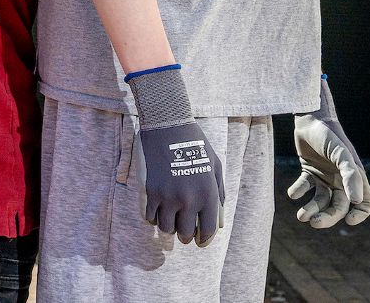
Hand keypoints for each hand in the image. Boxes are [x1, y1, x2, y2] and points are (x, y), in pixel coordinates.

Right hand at [128, 66, 223, 245]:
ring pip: (166, 228)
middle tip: (184, 232)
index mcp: (207, 194)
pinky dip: (154, 218)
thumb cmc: (196, 145)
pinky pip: (150, 217)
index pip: (207, 230)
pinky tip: (158, 212)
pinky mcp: (152, 191)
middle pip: (185, 233)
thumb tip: (218, 217)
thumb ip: (219, 193)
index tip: (201, 241)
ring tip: (171, 220)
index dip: (204, 239)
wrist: (169, 128)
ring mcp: (168, 196)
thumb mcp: (216, 166)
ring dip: (169, 227)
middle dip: (186, 236)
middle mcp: (188, 199)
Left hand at [288, 77, 369, 226]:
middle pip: (338, 207)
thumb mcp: (341, 154)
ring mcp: (325, 176)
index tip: (350, 221)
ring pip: (321, 201)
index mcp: (354, 176)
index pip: (365, 202)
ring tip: (301, 216)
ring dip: (312, 210)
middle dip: (328, 217)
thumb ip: (350, 175)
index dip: (360, 214)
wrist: (308, 117)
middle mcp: (341, 179)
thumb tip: (356, 202)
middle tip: (313, 222)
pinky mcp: (309, 171)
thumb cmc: (328, 134)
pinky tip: (293, 193)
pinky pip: (305, 187)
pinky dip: (298, 192)